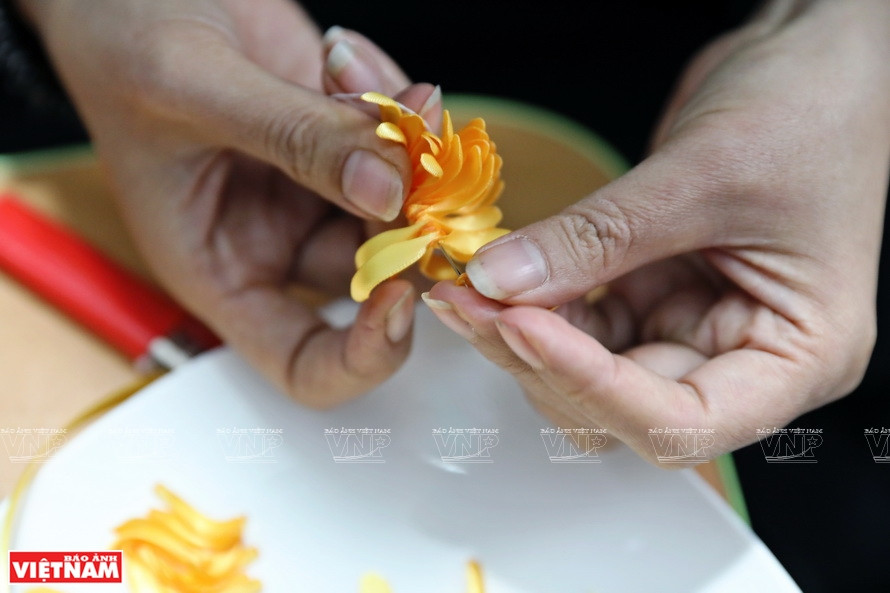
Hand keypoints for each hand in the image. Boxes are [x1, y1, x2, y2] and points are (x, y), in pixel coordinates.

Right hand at [19, 0, 441, 405]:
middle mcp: (277, 238)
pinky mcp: (344, 139)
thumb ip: (292, 137)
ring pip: (403, 206)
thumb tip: (388, 185)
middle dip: (410, 229)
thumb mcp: (191, 88)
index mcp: (223, 269)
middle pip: (376, 278)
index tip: (398, 296)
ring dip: (412, 158)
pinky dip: (404, 111)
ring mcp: (317, 188)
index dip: (361, 354)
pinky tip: (363, 68)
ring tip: (380, 92)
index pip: (305, 363)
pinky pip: (402, 146)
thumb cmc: (118, 41)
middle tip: (417, 165)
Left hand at [426, 0, 889, 462]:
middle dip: (541, 361)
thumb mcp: (704, 175)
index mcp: (798, 356)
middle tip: (472, 304)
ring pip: (591, 373)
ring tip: (470, 287)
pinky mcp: (655, 293)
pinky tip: (497, 275)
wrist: (816, 60)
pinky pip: (583, 323)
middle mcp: (743, 358)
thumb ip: (599, 238)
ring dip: (524, 337)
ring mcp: (694, 325)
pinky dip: (537, 303)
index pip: (683, 421)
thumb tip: (499, 280)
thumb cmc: (812, 108)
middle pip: (624, 406)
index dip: (594, 385)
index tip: (522, 326)